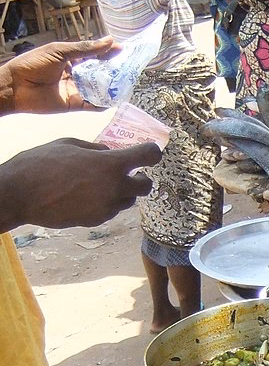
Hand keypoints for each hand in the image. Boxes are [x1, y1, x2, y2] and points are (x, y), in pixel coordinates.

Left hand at [0, 38, 119, 113]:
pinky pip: (92, 105)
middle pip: (99, 72)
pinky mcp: (74, 104)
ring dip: (111, 87)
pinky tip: (113, 101)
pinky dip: (102, 104)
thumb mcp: (60, 51)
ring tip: (125, 84)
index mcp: (71, 58)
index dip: (108, 52)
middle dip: (113, 70)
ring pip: (98, 89)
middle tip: (129, 69)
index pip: (94, 54)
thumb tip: (109, 41)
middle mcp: (75, 74)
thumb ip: (85, 49)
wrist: (15, 87)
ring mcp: (75, 89)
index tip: (123, 50)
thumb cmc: (33, 64)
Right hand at [0, 139, 160, 230]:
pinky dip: (107, 203)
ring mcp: (106, 208)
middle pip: (147, 186)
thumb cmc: (41, 163)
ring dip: (123, 192)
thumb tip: (109, 153)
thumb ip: (96, 149)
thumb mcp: (70, 144)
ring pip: (128, 201)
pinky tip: (88, 196)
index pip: (150, 155)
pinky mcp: (95, 221)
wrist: (19, 195)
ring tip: (102, 183)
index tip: (147, 152)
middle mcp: (115, 188)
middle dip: (141, 178)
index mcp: (111, 164)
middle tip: (130, 172)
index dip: (152, 152)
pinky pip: (111, 211)